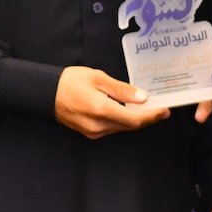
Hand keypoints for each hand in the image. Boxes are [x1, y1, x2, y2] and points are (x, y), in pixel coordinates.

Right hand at [54, 67, 169, 138]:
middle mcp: (99, 125)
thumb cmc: (70, 81)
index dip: (152, 116)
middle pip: (131, 126)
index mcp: (101, 109)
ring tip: (146, 108)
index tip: (165, 111)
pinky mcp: (90, 133)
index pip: (134, 120)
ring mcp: (94, 132)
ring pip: (122, 128)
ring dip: (135, 120)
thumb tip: (142, 98)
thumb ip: (121, 89)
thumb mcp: (98, 78)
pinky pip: (113, 128)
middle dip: (147, 118)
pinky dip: (123, 121)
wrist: (46, 93)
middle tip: (160, 108)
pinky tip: (127, 111)